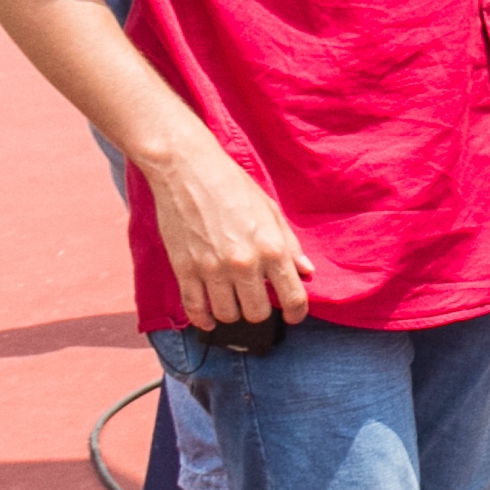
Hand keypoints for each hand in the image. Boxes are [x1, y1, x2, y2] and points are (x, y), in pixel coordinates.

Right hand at [151, 140, 312, 329]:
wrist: (187, 170)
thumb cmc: (233, 186)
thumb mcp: (271, 211)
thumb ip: (289, 245)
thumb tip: (305, 271)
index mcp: (272, 249)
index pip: (293, 298)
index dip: (296, 313)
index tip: (293, 316)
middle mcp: (244, 264)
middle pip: (257, 313)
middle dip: (261, 312)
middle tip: (257, 300)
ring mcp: (212, 269)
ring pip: (227, 314)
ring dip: (232, 312)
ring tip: (233, 301)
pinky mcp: (184, 269)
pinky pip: (195, 308)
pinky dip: (203, 319)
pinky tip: (209, 318)